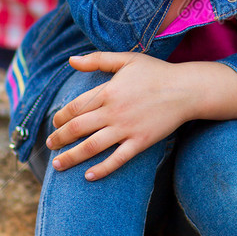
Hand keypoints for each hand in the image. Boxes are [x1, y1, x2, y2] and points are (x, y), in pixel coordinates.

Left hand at [46, 51, 197, 179]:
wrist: (186, 89)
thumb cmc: (156, 72)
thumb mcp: (126, 59)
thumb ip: (97, 59)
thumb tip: (71, 60)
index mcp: (107, 91)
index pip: (74, 108)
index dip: (60, 117)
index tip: (55, 124)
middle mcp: (113, 112)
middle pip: (77, 129)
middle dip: (59, 139)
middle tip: (50, 145)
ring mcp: (126, 129)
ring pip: (91, 147)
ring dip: (71, 157)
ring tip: (58, 165)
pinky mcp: (140, 142)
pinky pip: (117, 159)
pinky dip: (102, 169)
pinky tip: (89, 176)